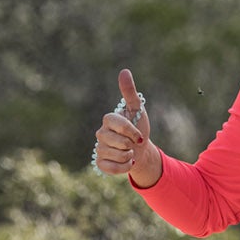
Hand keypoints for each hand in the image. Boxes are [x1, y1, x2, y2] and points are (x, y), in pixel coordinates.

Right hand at [93, 69, 162, 187]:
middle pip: (118, 141)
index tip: (139, 135)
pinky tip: (127, 162)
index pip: (118, 124)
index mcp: (109, 119)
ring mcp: (99, 148)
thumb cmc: (139, 128)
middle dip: (131, 144)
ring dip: (129, 156)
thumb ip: (130, 92)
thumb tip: (124, 71)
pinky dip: (123, 167)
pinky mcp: (100, 163)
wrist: (140, 151)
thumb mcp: (138, 110)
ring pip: (116, 155)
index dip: (131, 131)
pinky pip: (111, 168)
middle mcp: (100, 133)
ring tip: (130, 152)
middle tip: (133, 143)